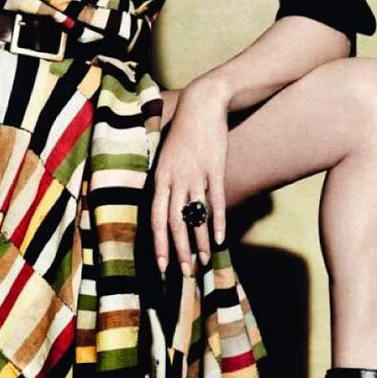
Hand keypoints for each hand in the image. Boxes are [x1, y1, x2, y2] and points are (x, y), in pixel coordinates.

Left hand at [150, 77, 229, 272]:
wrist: (201, 104)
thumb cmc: (182, 132)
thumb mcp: (165, 157)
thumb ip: (164, 182)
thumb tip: (163, 206)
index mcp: (160, 178)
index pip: (156, 218)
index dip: (158, 243)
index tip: (160, 264)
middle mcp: (175, 179)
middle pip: (174, 223)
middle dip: (178, 251)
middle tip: (185, 272)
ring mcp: (195, 175)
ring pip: (195, 217)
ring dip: (199, 242)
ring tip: (203, 261)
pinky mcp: (215, 169)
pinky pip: (216, 201)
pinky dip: (217, 221)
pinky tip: (220, 238)